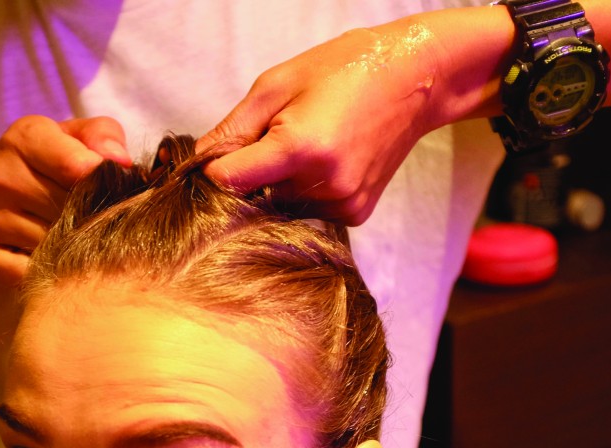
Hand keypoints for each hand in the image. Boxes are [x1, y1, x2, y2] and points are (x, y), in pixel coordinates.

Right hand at [0, 115, 130, 282]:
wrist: (0, 192)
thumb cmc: (55, 163)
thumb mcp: (79, 138)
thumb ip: (104, 138)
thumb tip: (119, 161)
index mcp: (24, 139)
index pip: (76, 167)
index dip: (102, 183)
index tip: (112, 187)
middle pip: (69, 213)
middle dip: (90, 218)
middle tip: (91, 214)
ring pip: (52, 246)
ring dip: (70, 247)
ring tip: (69, 232)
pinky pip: (29, 272)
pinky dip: (46, 271)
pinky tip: (47, 255)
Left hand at [196, 20, 443, 225]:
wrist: (414, 80)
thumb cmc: (342, 70)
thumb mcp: (276, 84)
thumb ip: (233, 129)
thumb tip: (196, 165)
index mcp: (299, 147)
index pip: (229, 181)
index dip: (215, 171)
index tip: (217, 159)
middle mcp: (323, 185)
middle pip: (255, 199)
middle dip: (253, 177)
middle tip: (276, 140)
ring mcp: (342, 204)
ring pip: (282, 209)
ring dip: (280, 187)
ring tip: (308, 146)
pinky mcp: (356, 215)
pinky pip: (310, 213)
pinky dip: (306, 193)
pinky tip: (326, 163)